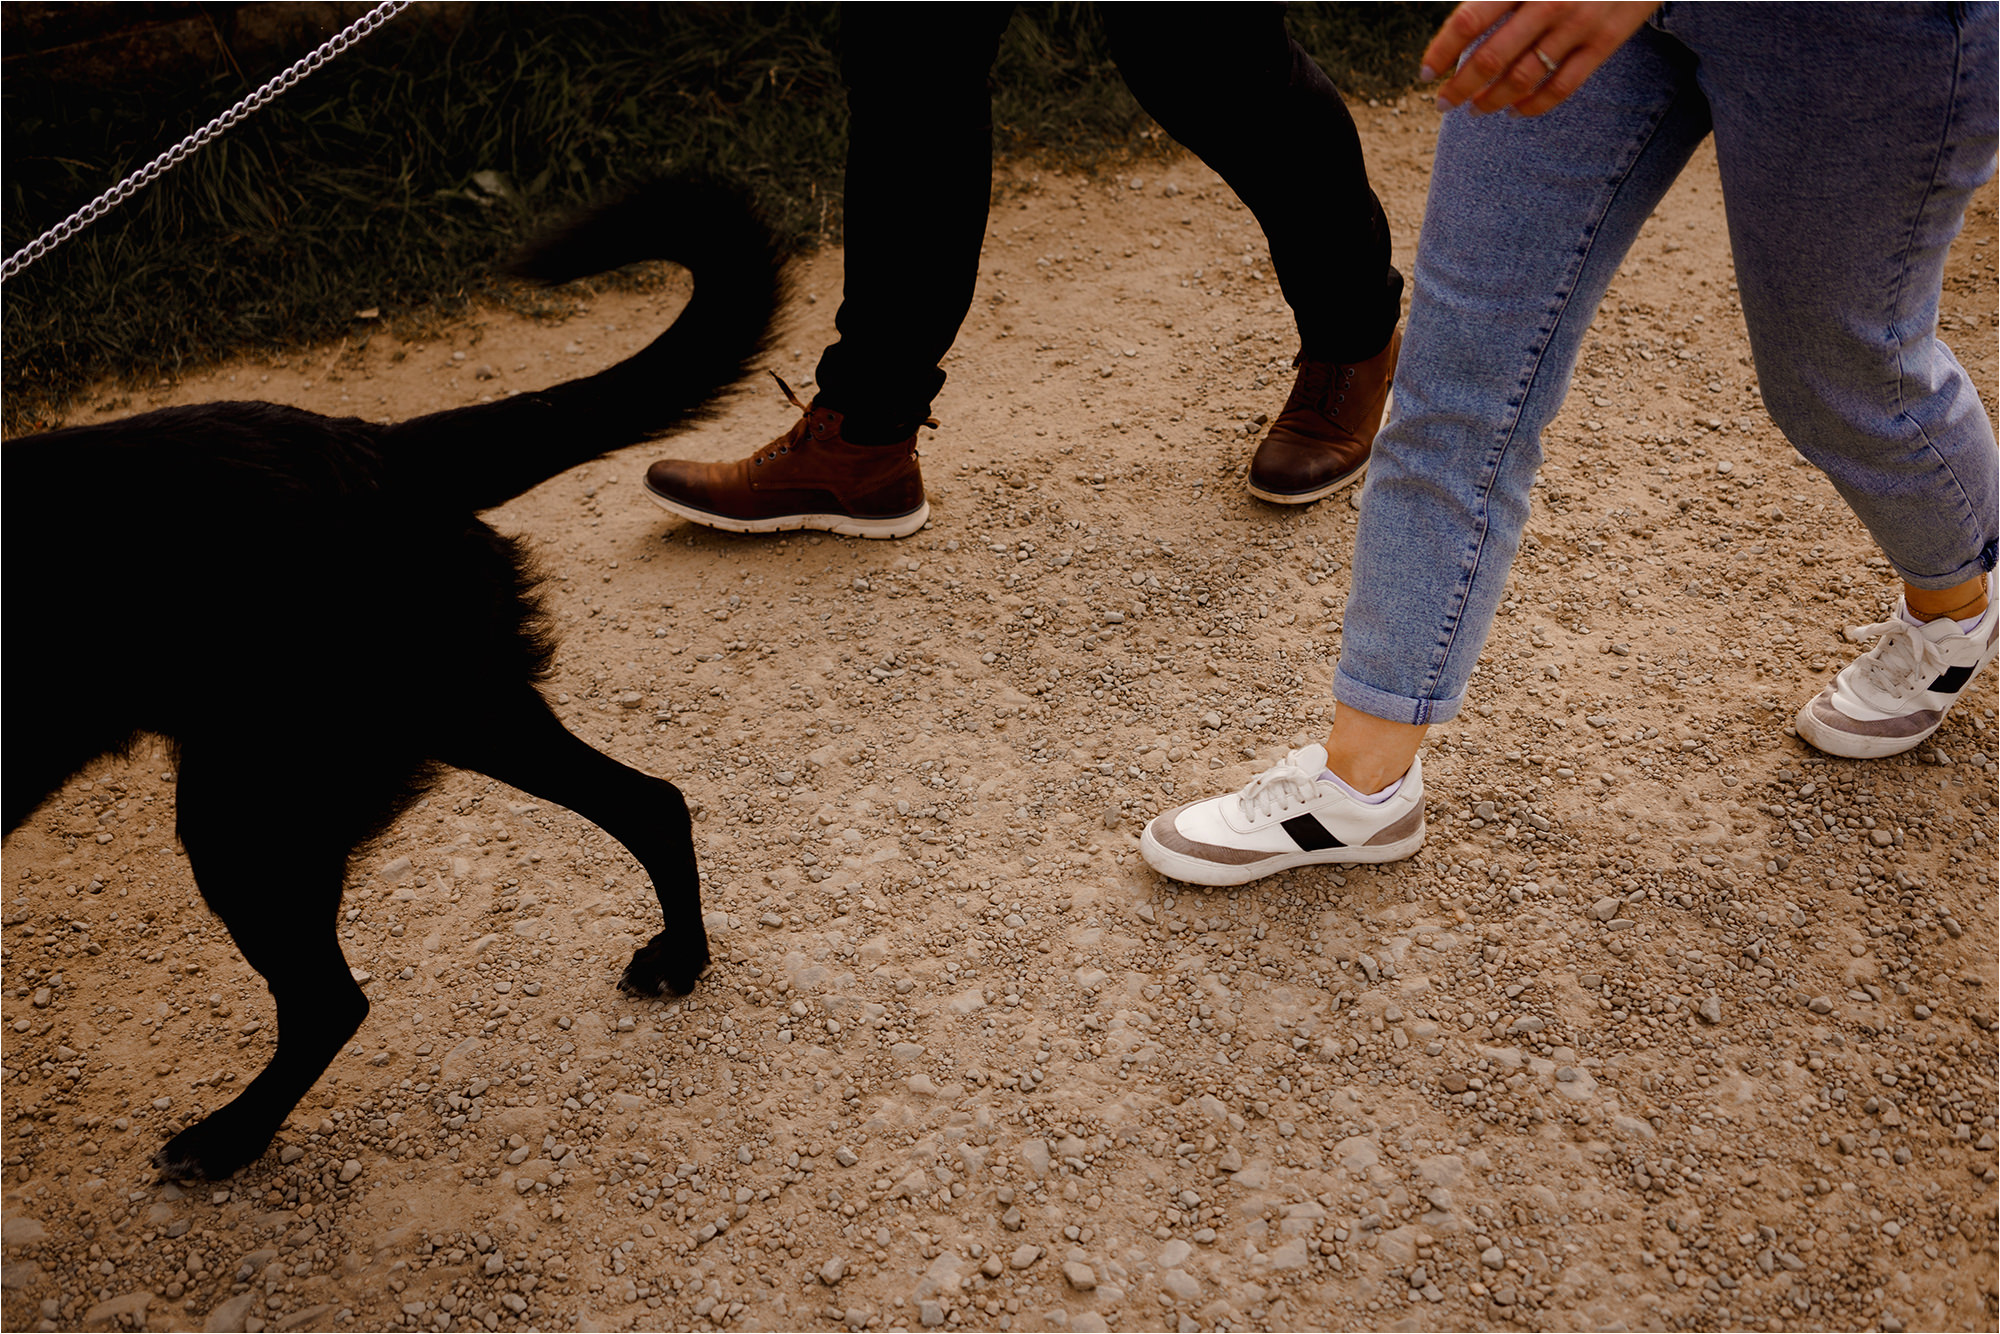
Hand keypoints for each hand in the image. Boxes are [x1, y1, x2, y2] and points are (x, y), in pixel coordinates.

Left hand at [1422, 2, 1660, 116]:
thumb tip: (1465, 18)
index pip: (1468, 22)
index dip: (1441, 51)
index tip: (1426, 73)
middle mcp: (1549, 3)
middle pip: (1489, 59)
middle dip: (1459, 88)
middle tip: (1443, 103)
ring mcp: (1578, 25)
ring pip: (1523, 79)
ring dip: (1491, 100)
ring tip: (1475, 108)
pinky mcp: (1606, 42)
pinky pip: (1563, 86)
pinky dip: (1534, 105)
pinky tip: (1516, 110)